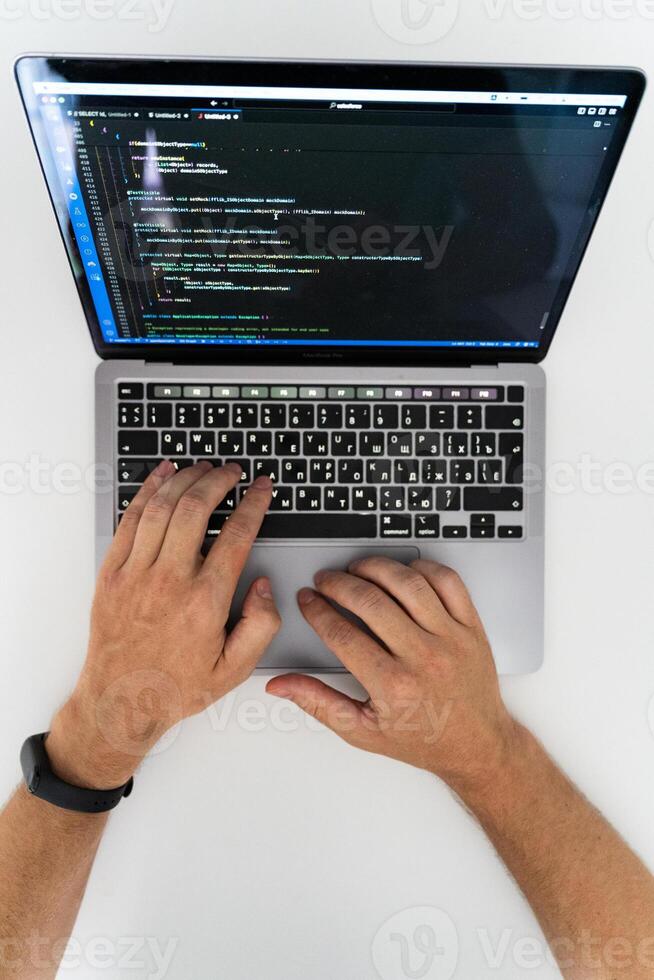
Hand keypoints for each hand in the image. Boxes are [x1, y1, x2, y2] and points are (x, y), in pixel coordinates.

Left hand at [48, 461, 279, 788]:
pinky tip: (163, 476)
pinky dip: (147, 491)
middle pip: (197, 509)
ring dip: (186, 479)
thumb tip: (264, 586)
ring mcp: (137, 573)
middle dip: (219, 480)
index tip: (262, 489)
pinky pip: (131, 519)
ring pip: (163, 507)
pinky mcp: (112, 573)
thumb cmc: (176, 686)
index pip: (236, 535)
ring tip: (203, 467)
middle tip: (232, 470)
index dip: (254, 504)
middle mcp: (170, 581)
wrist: (120, 702)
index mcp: (206, 601)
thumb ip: (261, 625)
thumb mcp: (234, 669)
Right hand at [266, 557, 516, 795]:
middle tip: (325, 580)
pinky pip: (448, 582)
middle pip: (371, 602)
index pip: (342, 634)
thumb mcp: (362, 730)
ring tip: (357, 569)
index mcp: (393, 685)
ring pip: (408, 584)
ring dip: (376, 568)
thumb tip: (281, 686)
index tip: (307, 600)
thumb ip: (318, 702)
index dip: (316, 610)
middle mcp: (423, 657)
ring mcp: (451, 639)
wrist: (476, 746)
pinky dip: (423, 568)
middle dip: (338, 583)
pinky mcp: (471, 627)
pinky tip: (402, 571)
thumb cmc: (422, 739)